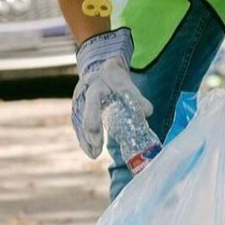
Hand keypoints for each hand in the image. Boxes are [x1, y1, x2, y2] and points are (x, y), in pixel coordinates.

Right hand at [71, 28, 151, 157]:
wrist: (100, 69)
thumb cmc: (115, 78)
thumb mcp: (127, 84)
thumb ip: (137, 97)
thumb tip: (147, 112)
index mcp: (95, 84)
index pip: (92, 100)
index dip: (93, 118)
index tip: (98, 135)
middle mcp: (82, 93)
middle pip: (81, 115)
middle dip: (88, 134)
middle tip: (97, 151)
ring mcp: (77, 101)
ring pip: (77, 122)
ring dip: (84, 140)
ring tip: (93, 155)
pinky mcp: (77, 109)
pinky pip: (77, 125)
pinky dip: (82, 138)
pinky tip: (89, 150)